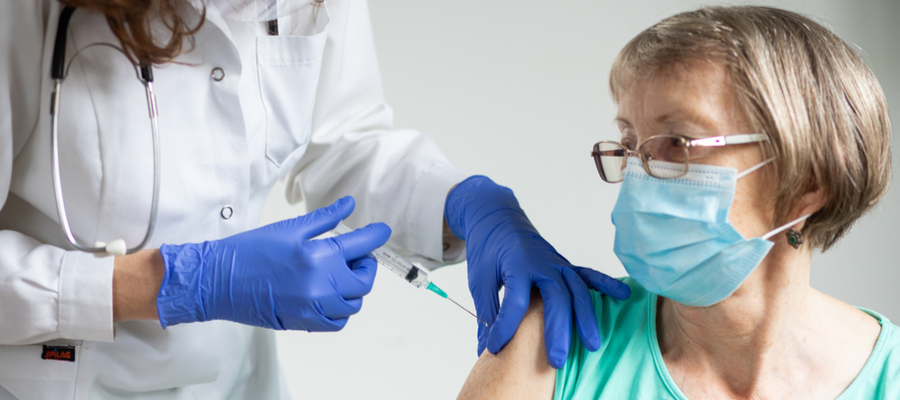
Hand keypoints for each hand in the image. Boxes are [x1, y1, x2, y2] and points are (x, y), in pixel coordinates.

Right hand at [156, 196, 389, 330]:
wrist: (219, 281)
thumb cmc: (249, 252)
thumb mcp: (289, 229)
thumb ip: (325, 218)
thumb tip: (349, 205)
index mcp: (319, 256)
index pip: (362, 244)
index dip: (376, 235)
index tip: (382, 231)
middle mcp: (322, 284)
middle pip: (364, 278)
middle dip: (365, 264)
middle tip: (355, 255)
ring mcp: (315, 307)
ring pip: (354, 302)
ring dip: (354, 288)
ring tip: (340, 275)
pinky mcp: (305, 323)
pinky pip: (337, 322)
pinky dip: (341, 310)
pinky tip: (330, 295)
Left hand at [445, 176, 630, 367]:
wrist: (496, 217)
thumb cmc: (488, 249)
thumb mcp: (479, 279)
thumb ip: (488, 313)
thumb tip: (484, 349)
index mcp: (516, 264)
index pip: (515, 301)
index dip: (505, 327)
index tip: (495, 348)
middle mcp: (541, 262)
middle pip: (555, 298)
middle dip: (558, 331)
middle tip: (557, 361)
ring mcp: (556, 263)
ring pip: (576, 290)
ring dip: (585, 317)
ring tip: (592, 345)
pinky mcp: (564, 264)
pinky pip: (587, 275)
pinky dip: (606, 284)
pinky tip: (624, 294)